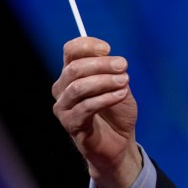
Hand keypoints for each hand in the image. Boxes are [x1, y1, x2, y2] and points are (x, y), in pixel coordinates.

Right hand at [52, 36, 140, 187]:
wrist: (120, 142)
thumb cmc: (117, 111)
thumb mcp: (119, 85)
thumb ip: (113, 71)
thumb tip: (112, 58)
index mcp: (72, 74)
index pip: (71, 51)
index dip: (87, 45)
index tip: (107, 48)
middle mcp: (62, 89)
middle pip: (74, 68)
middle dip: (101, 64)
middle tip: (124, 65)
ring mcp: (64, 108)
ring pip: (77, 87)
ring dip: (104, 81)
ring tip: (125, 82)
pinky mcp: (71, 125)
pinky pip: (85, 108)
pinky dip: (105, 98)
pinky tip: (120, 95)